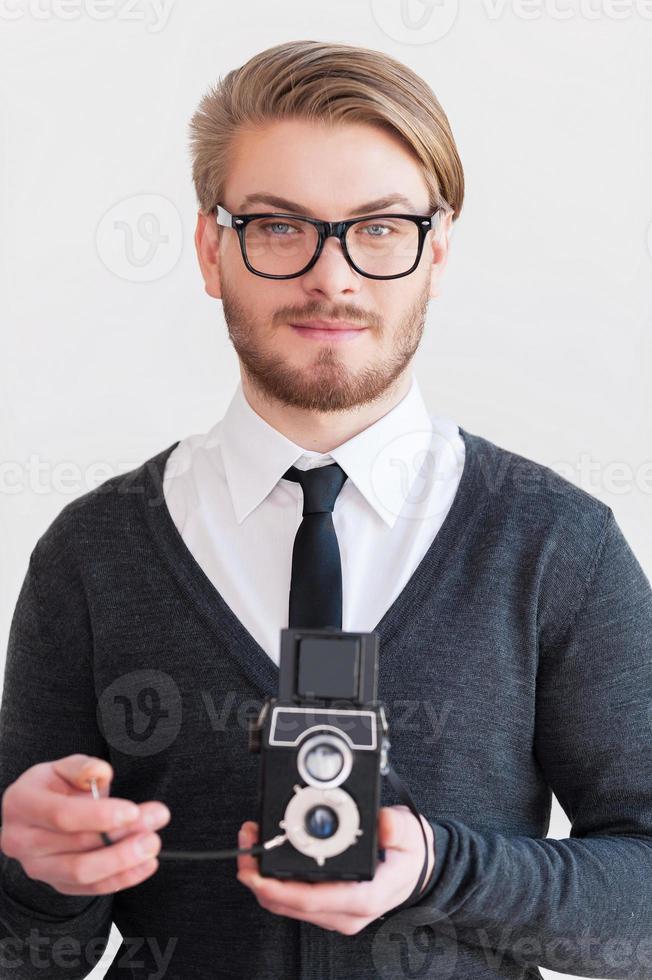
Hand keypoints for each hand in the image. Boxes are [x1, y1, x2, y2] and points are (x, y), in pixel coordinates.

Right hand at [0, 754, 170, 894]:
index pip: (61, 815)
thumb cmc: (55, 787)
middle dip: (122, 835)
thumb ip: (83, 768)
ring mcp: (37, 867)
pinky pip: (90, 889)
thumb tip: (101, 774)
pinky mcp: (56, 884)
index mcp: (22, 804)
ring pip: (83, 873)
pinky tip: (146, 864)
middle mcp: (22, 840)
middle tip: (156, 820)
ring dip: (124, 861)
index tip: (132, 811)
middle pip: (77, 846)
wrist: (42, 813)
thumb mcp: (64, 767)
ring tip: (153, 843)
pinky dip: (122, 879)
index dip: (99, 815)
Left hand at [236, 804, 434, 934]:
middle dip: (258, 879)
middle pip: (289, 906)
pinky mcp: (327, 907)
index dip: (278, 888)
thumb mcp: (411, 832)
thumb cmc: (411, 853)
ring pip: (285, 906)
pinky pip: (291, 901)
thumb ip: (396, 826)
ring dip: (261, 879)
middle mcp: (347, 912)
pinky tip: (265, 857)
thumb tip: (382, 823)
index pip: (313, 900)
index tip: (256, 872)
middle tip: (245, 846)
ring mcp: (335, 912)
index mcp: (365, 897)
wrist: (418, 868)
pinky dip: (272, 881)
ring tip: (250, 844)